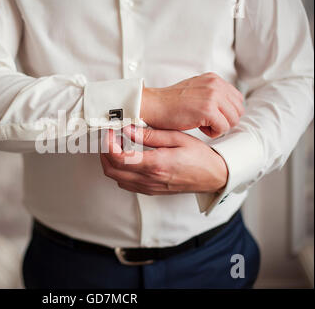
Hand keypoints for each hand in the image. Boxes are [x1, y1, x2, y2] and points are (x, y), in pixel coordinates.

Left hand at [100, 126, 227, 194]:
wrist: (214, 176)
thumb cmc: (200, 156)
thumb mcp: (178, 138)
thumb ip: (151, 134)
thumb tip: (128, 128)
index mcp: (155, 164)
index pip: (118, 158)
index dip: (108, 143)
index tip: (110, 131)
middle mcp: (149, 179)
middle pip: (111, 170)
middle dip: (104, 152)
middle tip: (110, 137)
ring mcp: (149, 187)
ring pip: (116, 178)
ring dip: (111, 162)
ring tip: (119, 145)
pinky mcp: (151, 190)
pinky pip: (126, 183)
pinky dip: (120, 170)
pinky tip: (128, 157)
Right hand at [140, 72, 243, 137]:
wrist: (152, 105)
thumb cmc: (168, 103)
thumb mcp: (194, 90)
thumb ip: (211, 94)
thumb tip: (226, 107)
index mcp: (213, 79)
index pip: (237, 99)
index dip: (225, 112)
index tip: (211, 117)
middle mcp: (215, 85)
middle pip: (238, 110)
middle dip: (224, 120)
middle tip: (206, 122)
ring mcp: (212, 96)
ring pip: (233, 120)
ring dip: (218, 127)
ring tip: (201, 124)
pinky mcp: (208, 110)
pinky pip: (223, 128)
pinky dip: (212, 132)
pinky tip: (198, 127)